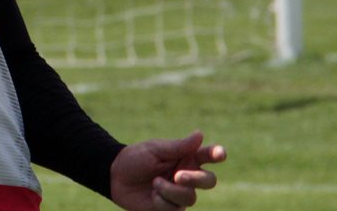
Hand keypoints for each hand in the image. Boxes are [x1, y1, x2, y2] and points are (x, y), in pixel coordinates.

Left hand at [110, 131, 225, 210]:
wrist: (115, 177)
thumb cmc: (136, 158)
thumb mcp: (155, 149)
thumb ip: (179, 146)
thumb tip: (200, 134)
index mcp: (187, 157)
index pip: (208, 155)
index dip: (217, 154)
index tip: (221, 154)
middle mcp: (188, 176)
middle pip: (209, 181)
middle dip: (196, 179)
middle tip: (178, 176)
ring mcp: (181, 194)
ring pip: (190, 197)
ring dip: (171, 190)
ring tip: (155, 183)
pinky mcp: (171, 209)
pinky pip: (175, 209)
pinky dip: (162, 201)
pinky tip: (152, 196)